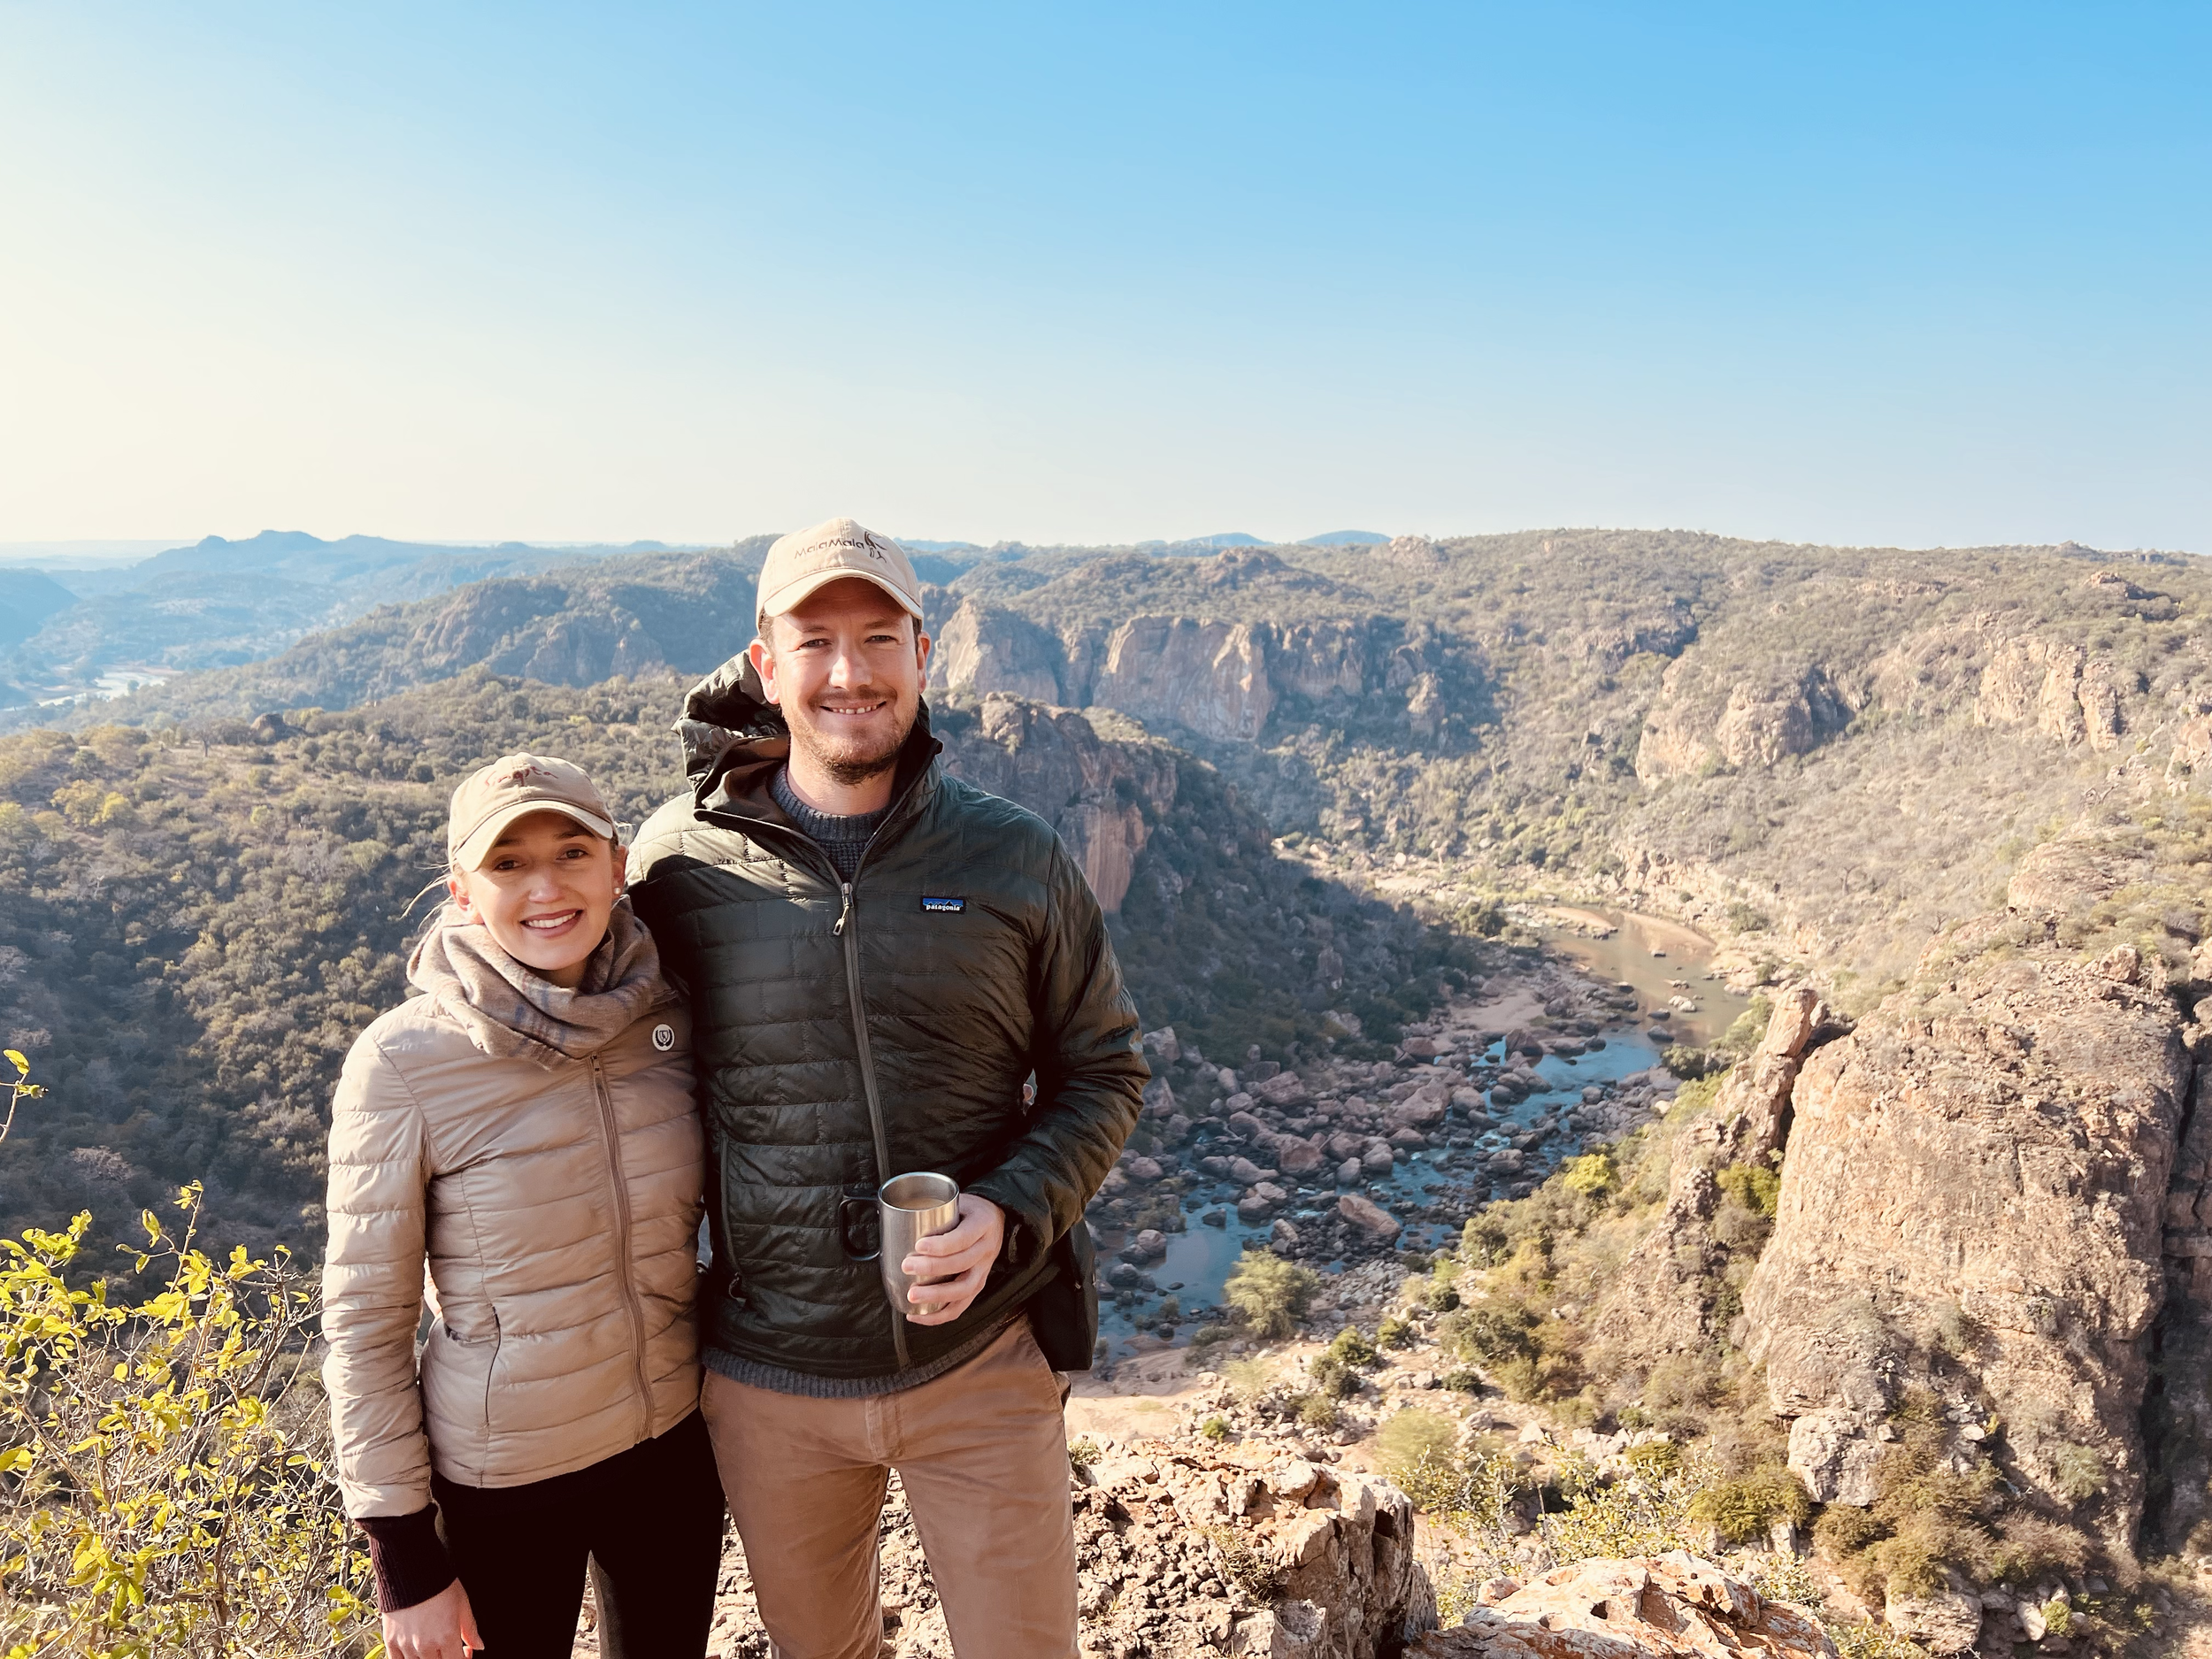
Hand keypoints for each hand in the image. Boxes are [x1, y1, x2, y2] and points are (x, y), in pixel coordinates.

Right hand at [383, 1579, 480, 1658]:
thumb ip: (470, 1629)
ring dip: (428, 1658)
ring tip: (432, 1645)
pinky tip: (415, 1651)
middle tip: (448, 1647)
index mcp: (447, 1637)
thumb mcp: (462, 1604)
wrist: (411, 1570)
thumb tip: (478, 1645)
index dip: (464, 1658)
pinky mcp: (391, 1641)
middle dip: (446, 1657)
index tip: (465, 1651)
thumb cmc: (438, 1584)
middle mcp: (426, 1645)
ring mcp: (406, 1645)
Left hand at [902, 1194, 1004, 1325]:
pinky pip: (961, 1306)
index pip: (963, 1238)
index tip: (918, 1246)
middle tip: (907, 1267)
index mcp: (982, 1225)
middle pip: (961, 1264)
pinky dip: (939, 1315)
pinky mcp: (978, 1285)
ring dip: (936, 1296)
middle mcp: (986, 1249)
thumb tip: (896, 1220)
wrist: (996, 1219)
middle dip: (932, 1269)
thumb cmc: (971, 1211)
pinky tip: (919, 1315)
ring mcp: (983, 1270)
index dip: (941, 1245)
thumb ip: (936, 1211)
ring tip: (912, 1296)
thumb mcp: (959, 1201)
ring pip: (963, 1290)